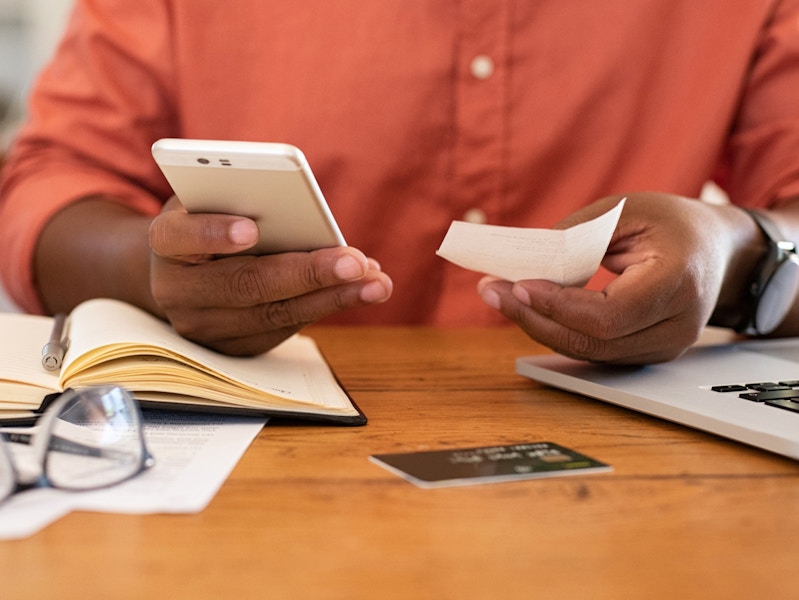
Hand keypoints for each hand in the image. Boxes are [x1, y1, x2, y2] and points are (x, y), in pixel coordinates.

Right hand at [148, 198, 392, 354]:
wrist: (182, 272)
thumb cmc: (209, 220)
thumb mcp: (214, 198)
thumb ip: (241, 199)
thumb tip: (306, 216)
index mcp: (166, 242)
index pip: (180, 237)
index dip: (213, 233)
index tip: (250, 229)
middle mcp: (177, 291)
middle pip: (244, 285)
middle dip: (306, 274)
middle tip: (354, 262)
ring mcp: (203, 327)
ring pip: (272, 314)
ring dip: (331, 298)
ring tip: (375, 281)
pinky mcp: (232, 348)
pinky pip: (283, 329)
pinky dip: (326, 308)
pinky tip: (361, 291)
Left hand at [477, 193, 758, 363]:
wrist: (716, 250)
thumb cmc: (671, 223)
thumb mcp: (624, 211)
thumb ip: (575, 237)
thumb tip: (525, 264)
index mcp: (679, 283)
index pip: (610, 315)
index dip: (559, 306)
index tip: (518, 285)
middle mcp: (676, 325)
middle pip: (592, 341)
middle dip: (534, 318)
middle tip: (491, 290)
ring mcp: (664, 346)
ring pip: (588, 352)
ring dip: (537, 325)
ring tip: (499, 296)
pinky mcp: (647, 352)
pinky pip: (593, 350)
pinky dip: (556, 330)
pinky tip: (527, 308)